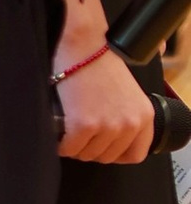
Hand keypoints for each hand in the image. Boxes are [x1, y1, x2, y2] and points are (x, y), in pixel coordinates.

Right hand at [58, 46, 157, 163]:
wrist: (85, 46)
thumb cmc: (101, 64)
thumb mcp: (127, 94)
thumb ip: (126, 118)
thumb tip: (109, 141)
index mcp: (144, 117)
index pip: (135, 155)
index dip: (115, 155)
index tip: (103, 149)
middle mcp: (129, 124)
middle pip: (106, 157)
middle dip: (91, 149)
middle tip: (80, 136)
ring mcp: (107, 126)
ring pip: (87, 155)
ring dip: (75, 147)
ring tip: (69, 132)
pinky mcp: (84, 125)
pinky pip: (70, 149)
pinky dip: (61, 145)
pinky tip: (59, 135)